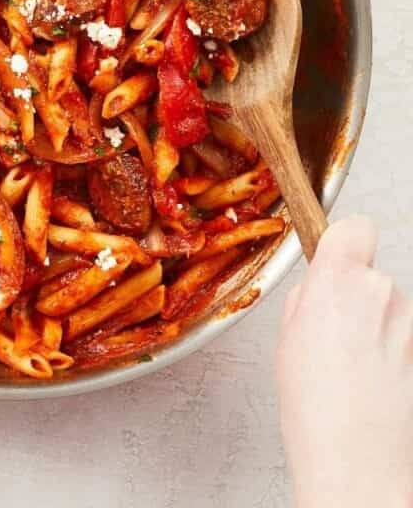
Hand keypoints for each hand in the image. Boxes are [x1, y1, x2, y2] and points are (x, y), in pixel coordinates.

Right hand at [276, 216, 412, 507]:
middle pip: (370, 271)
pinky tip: (370, 376)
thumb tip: (319, 285)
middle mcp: (379, 292)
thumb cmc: (316, 408)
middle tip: (332, 329)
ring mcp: (407, 321)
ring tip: (350, 362)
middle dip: (354, 292)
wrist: (356, 460)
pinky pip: (400, 332)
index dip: (342, 242)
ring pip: (387, 303)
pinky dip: (388, 347)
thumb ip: (307, 297)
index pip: (354, 227)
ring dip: (374, 322)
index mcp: (338, 280)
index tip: (332, 257)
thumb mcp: (286, 337)